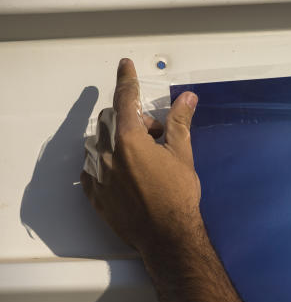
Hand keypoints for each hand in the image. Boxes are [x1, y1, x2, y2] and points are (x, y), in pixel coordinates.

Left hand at [81, 59, 201, 255]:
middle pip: (111, 119)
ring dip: (116, 141)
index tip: (125, 66)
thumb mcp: (182, 156)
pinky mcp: (93, 191)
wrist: (167, 236)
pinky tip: (127, 175)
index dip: (127, 80)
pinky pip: (92, 166)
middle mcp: (107, 152)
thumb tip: (187, 98)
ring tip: (141, 160)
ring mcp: (97, 172)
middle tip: (155, 137)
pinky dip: (106, 162)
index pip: (126, 99)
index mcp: (130, 139)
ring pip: (98, 141)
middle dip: (131, 120)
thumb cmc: (178, 197)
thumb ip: (180, 123)